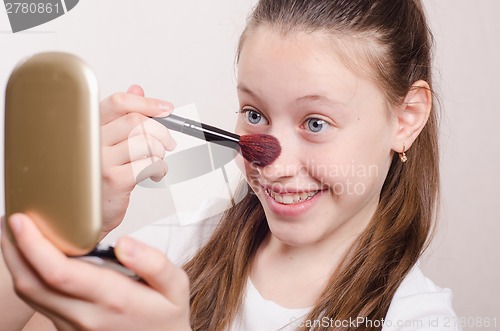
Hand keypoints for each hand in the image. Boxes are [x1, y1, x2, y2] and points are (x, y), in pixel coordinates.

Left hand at [1, 214, 191, 330]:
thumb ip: (153, 263)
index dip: (33, 246)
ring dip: (14, 263)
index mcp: (114, 298)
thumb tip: (124, 243)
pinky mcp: (68, 328)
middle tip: (9, 219)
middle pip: (32, 283)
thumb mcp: (175, 286)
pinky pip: (38, 302)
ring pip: (30, 295)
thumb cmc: (166, 316)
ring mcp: (73, 325)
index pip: (60, 273)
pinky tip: (30, 257)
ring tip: (13, 234)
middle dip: (13, 249)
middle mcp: (86, 315)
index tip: (22, 220)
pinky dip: (27, 276)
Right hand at [100, 85, 175, 233]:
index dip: (147, 103)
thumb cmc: (96, 179)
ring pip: (146, 142)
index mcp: (89, 127)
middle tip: (168, 143)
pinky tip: (154, 175)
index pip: (119, 102)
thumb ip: (119, 116)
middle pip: (136, 121)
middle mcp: (92, 141)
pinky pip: (148, 164)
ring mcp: (101, 161)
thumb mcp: (105, 144)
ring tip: (157, 162)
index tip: (166, 108)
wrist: (82, 218)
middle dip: (161, 131)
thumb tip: (137, 90)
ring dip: (160, 152)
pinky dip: (160, 168)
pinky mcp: (114, 180)